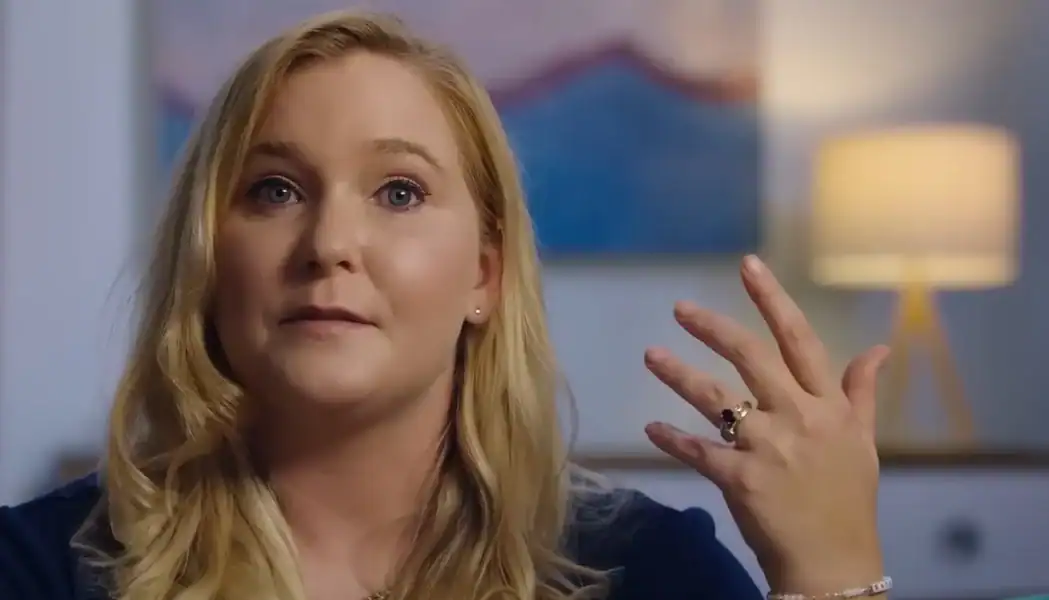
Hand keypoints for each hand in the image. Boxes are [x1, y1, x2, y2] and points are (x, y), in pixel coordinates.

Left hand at [642, 255, 889, 595]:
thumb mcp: (863, 441)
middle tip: (680, 308)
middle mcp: (798, 416)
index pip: (799, 339)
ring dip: (679, 374)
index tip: (747, 266)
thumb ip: (861, 392)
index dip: (772, 299)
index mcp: (827, 404)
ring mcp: (767, 447)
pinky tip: (650, 428)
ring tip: (651, 354)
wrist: (834, 561)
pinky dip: (671, 439)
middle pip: (750, 358)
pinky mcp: (740, 479)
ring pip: (716, 399)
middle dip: (712, 328)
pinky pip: (698, 451)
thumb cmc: (847, 499)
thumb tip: (879, 348)